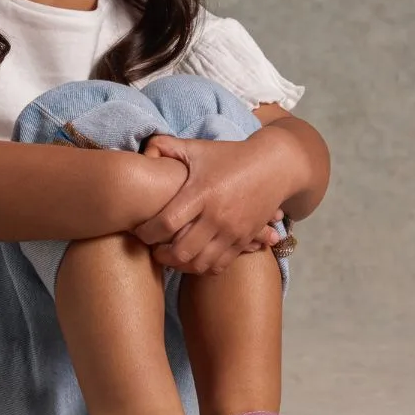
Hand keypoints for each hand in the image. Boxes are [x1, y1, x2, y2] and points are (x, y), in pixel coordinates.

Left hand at [133, 131, 295, 275]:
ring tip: (171, 257)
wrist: (275, 166)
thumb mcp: (198, 148)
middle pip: (181, 251)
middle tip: (153, 249)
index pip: (166, 223)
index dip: (146, 233)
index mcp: (201, 193)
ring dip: (181, 265)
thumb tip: (144, 150)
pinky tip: (194, 259)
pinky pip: (219, 266)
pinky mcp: (244, 240)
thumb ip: (168, 147)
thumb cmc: (231, 156)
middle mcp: (216, 216)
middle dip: (161, 255)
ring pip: (200, 264)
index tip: (139, 232)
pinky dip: (203, 268)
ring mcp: (232, 231)